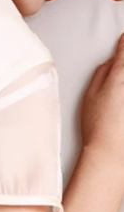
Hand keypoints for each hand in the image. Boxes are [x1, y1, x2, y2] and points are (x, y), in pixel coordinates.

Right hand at [81, 33, 123, 167]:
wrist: (113, 151)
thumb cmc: (99, 125)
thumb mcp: (91, 94)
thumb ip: (103, 71)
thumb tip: (113, 60)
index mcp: (122, 73)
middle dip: (122, 62)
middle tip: (117, 74)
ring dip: (122, 82)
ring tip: (117, 97)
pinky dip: (123, 95)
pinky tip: (120, 103)